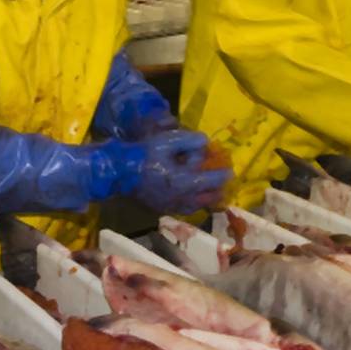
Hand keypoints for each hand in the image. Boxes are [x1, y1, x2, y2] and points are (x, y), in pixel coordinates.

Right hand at [104, 129, 229, 213]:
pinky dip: (192, 204)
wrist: (120, 172)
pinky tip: (192, 199)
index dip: (221, 176)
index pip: (209, 180)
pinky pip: (183, 208)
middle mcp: (180, 197)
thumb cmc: (144, 154)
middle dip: (216, 191)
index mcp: (184, 181)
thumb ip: (189, 141)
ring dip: (205, 199)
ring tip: (212, 195)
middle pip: (205, 198)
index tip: (230, 172)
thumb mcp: (167, 141)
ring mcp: (170, 205)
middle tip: (223, 186)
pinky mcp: (161, 207)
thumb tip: (205, 143)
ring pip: (195, 206)